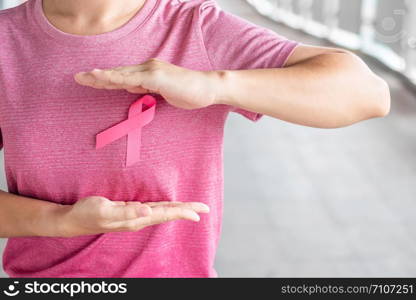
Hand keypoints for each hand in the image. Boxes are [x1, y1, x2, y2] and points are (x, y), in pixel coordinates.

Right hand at [59, 196, 209, 236]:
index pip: (165, 215)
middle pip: (168, 214)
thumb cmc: (87, 213)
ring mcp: (135, 216)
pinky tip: (169, 207)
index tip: (199, 212)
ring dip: (178, 210)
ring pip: (162, 212)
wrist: (74, 220)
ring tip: (193, 208)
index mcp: (136, 219)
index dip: (182, 213)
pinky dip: (166, 208)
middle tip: (205, 208)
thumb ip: (127, 211)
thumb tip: (148, 212)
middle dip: (186, 211)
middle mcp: (139, 219)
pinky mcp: (131, 211)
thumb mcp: (105, 209)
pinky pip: (154, 210)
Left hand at [74, 58, 222, 109]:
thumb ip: (146, 88)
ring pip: (120, 74)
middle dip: (97, 77)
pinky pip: (130, 78)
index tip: (90, 81)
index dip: (106, 79)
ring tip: (83, 78)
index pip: (123, 76)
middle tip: (78, 78)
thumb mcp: (162, 92)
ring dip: (100, 76)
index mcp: (148, 73)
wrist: (208, 88)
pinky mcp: (156, 76)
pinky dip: (113, 78)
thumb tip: (128, 87)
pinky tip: (101, 77)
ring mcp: (151, 71)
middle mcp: (147, 68)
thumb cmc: (188, 92)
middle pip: (117, 73)